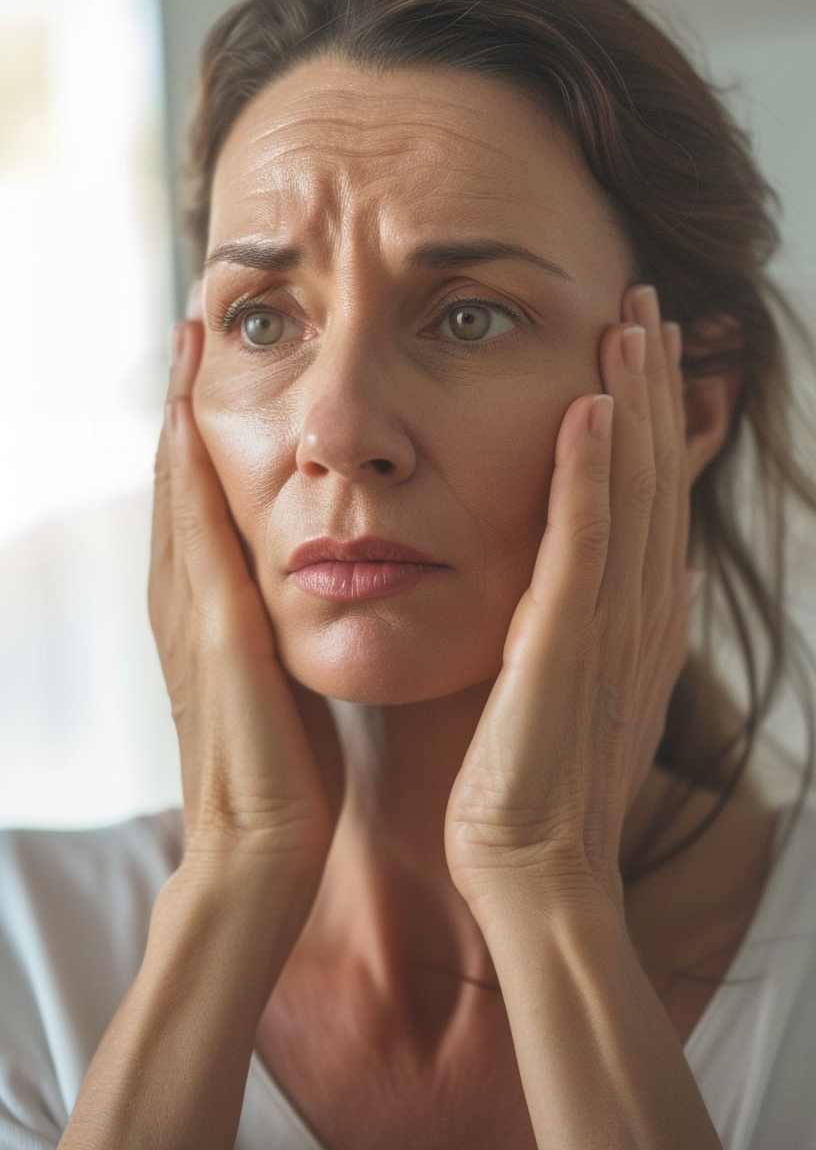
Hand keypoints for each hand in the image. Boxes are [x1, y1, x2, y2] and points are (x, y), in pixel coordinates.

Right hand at [149, 320, 342, 883]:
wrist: (264, 853)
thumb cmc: (292, 772)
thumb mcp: (289, 679)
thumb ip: (292, 624)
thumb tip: (328, 575)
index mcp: (212, 610)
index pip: (204, 499)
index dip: (204, 428)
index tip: (220, 361)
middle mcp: (186, 600)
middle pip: (179, 478)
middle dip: (183, 398)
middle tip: (194, 320)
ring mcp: (188, 615)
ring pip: (177, 490)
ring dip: (180, 411)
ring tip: (189, 341)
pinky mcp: (210, 634)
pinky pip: (192, 535)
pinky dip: (185, 473)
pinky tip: (189, 419)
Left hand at [445, 285, 693, 911]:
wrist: (535, 872)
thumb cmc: (543, 788)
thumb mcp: (590, 693)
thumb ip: (620, 629)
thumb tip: (656, 575)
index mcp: (638, 617)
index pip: (651, 494)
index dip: (653, 416)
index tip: (643, 346)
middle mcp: (639, 610)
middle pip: (653, 474)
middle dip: (653, 384)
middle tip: (645, 300)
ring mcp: (610, 627)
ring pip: (630, 491)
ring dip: (634, 401)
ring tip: (630, 320)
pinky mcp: (566, 646)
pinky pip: (585, 542)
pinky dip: (591, 472)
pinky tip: (589, 406)